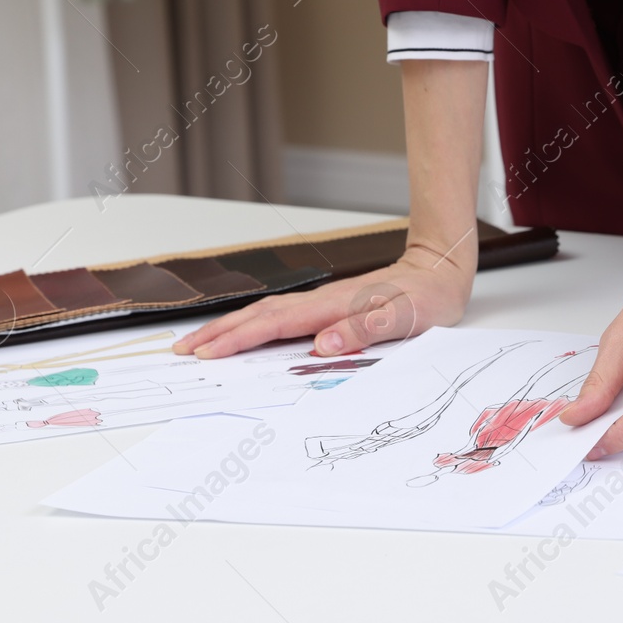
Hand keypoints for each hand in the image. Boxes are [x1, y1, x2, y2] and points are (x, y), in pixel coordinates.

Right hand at [173, 243, 474, 358]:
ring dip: (230, 328)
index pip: (274, 324)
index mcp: (333, 306)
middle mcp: (321, 301)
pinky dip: (254, 325)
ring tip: (200, 343)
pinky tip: (245, 335)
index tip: (207, 354)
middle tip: (182, 350)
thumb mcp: (407, 317)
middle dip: (219, 333)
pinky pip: (281, 317)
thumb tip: (324, 344)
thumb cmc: (427, 296)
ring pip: (266, 314)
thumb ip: (365, 328)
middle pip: (259, 316)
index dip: (238, 339)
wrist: (439, 269)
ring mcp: (322, 302)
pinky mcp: (328, 307)